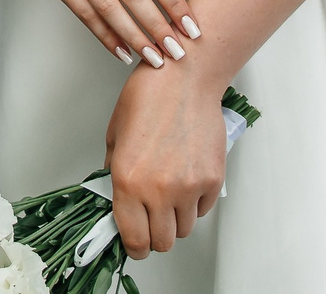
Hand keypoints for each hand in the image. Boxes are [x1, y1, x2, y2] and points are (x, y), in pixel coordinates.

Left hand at [105, 61, 227, 258]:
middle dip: (154, 236)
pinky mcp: (212, 181)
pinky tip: (185, 181)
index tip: (134, 243)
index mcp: (128, 180)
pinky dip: (194, 204)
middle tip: (151, 220)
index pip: (134, 239)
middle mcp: (159, 190)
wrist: (184, 78)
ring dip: (174, 220)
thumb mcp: (115, 135)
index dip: (133, 247)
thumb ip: (113, 171)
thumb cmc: (148, 98)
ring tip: (168, 195)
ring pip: (184, 230)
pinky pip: (202, 210)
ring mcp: (189, 187)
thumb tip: (115, 199)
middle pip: (162, 242)